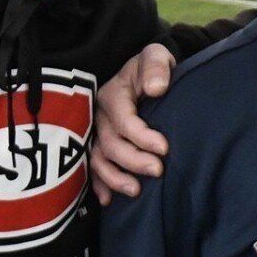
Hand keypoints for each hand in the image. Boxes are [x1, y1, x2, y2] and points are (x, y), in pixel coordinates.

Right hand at [89, 44, 175, 204]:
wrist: (146, 74)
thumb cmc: (152, 67)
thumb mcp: (156, 55)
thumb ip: (156, 66)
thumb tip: (156, 88)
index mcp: (112, 94)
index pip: (123, 120)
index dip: (142, 136)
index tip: (164, 148)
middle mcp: (100, 116)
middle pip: (111, 144)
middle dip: (133, 160)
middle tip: (158, 171)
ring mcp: (97, 133)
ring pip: (98, 159)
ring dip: (115, 178)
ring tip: (136, 191)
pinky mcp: (99, 145)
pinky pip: (92, 168)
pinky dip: (99, 185)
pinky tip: (108, 200)